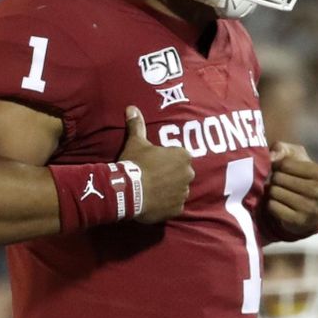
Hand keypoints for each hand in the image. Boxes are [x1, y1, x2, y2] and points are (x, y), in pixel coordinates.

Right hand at [119, 106, 193, 223]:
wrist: (128, 191)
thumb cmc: (135, 164)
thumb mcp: (135, 142)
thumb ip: (137, 125)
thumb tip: (131, 108)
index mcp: (183, 156)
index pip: (179, 156)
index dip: (166, 159)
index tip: (153, 162)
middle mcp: (188, 174)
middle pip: (181, 173)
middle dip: (170, 175)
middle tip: (151, 176)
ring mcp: (183, 193)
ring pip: (178, 190)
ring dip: (169, 190)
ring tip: (151, 190)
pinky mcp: (177, 210)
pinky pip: (174, 206)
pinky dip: (166, 205)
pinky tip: (153, 202)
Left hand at [266, 142, 317, 235]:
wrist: (312, 210)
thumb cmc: (300, 176)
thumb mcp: (295, 157)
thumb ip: (281, 149)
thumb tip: (270, 157)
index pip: (284, 164)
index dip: (277, 166)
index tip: (282, 170)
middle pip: (278, 178)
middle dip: (274, 179)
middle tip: (280, 184)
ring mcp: (310, 208)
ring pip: (274, 192)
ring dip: (271, 192)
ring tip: (280, 193)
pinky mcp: (299, 222)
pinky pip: (272, 207)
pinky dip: (271, 204)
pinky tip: (279, 205)